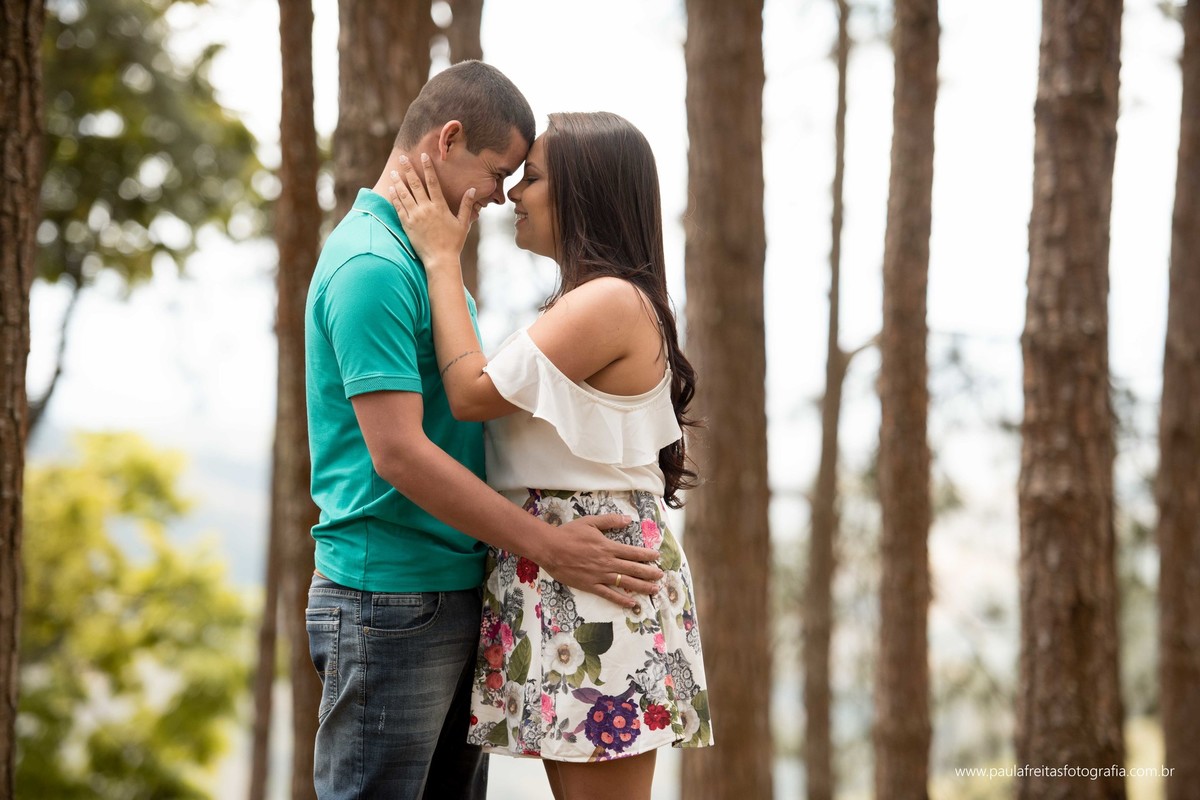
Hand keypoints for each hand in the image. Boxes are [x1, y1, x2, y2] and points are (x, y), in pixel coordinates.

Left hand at [387, 152, 471, 272]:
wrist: (440, 260)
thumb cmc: (453, 243)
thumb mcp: (463, 223)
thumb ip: (466, 205)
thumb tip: (472, 190)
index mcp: (440, 206)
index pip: (433, 182)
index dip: (428, 167)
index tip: (423, 156)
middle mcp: (426, 209)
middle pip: (415, 184)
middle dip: (408, 170)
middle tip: (402, 158)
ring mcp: (415, 217)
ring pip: (404, 194)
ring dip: (398, 182)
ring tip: (393, 172)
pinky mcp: (407, 225)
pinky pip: (399, 208)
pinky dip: (394, 198)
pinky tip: (391, 190)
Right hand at [536, 513, 663, 607]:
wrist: (550, 548)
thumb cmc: (569, 533)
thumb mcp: (590, 522)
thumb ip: (610, 521)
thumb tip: (628, 519)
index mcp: (608, 547)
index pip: (633, 552)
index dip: (647, 555)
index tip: (657, 557)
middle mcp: (607, 563)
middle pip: (633, 569)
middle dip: (649, 572)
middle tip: (661, 576)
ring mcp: (600, 576)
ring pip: (625, 582)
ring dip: (641, 586)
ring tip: (654, 589)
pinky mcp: (590, 586)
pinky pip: (609, 595)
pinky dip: (621, 600)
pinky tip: (631, 604)